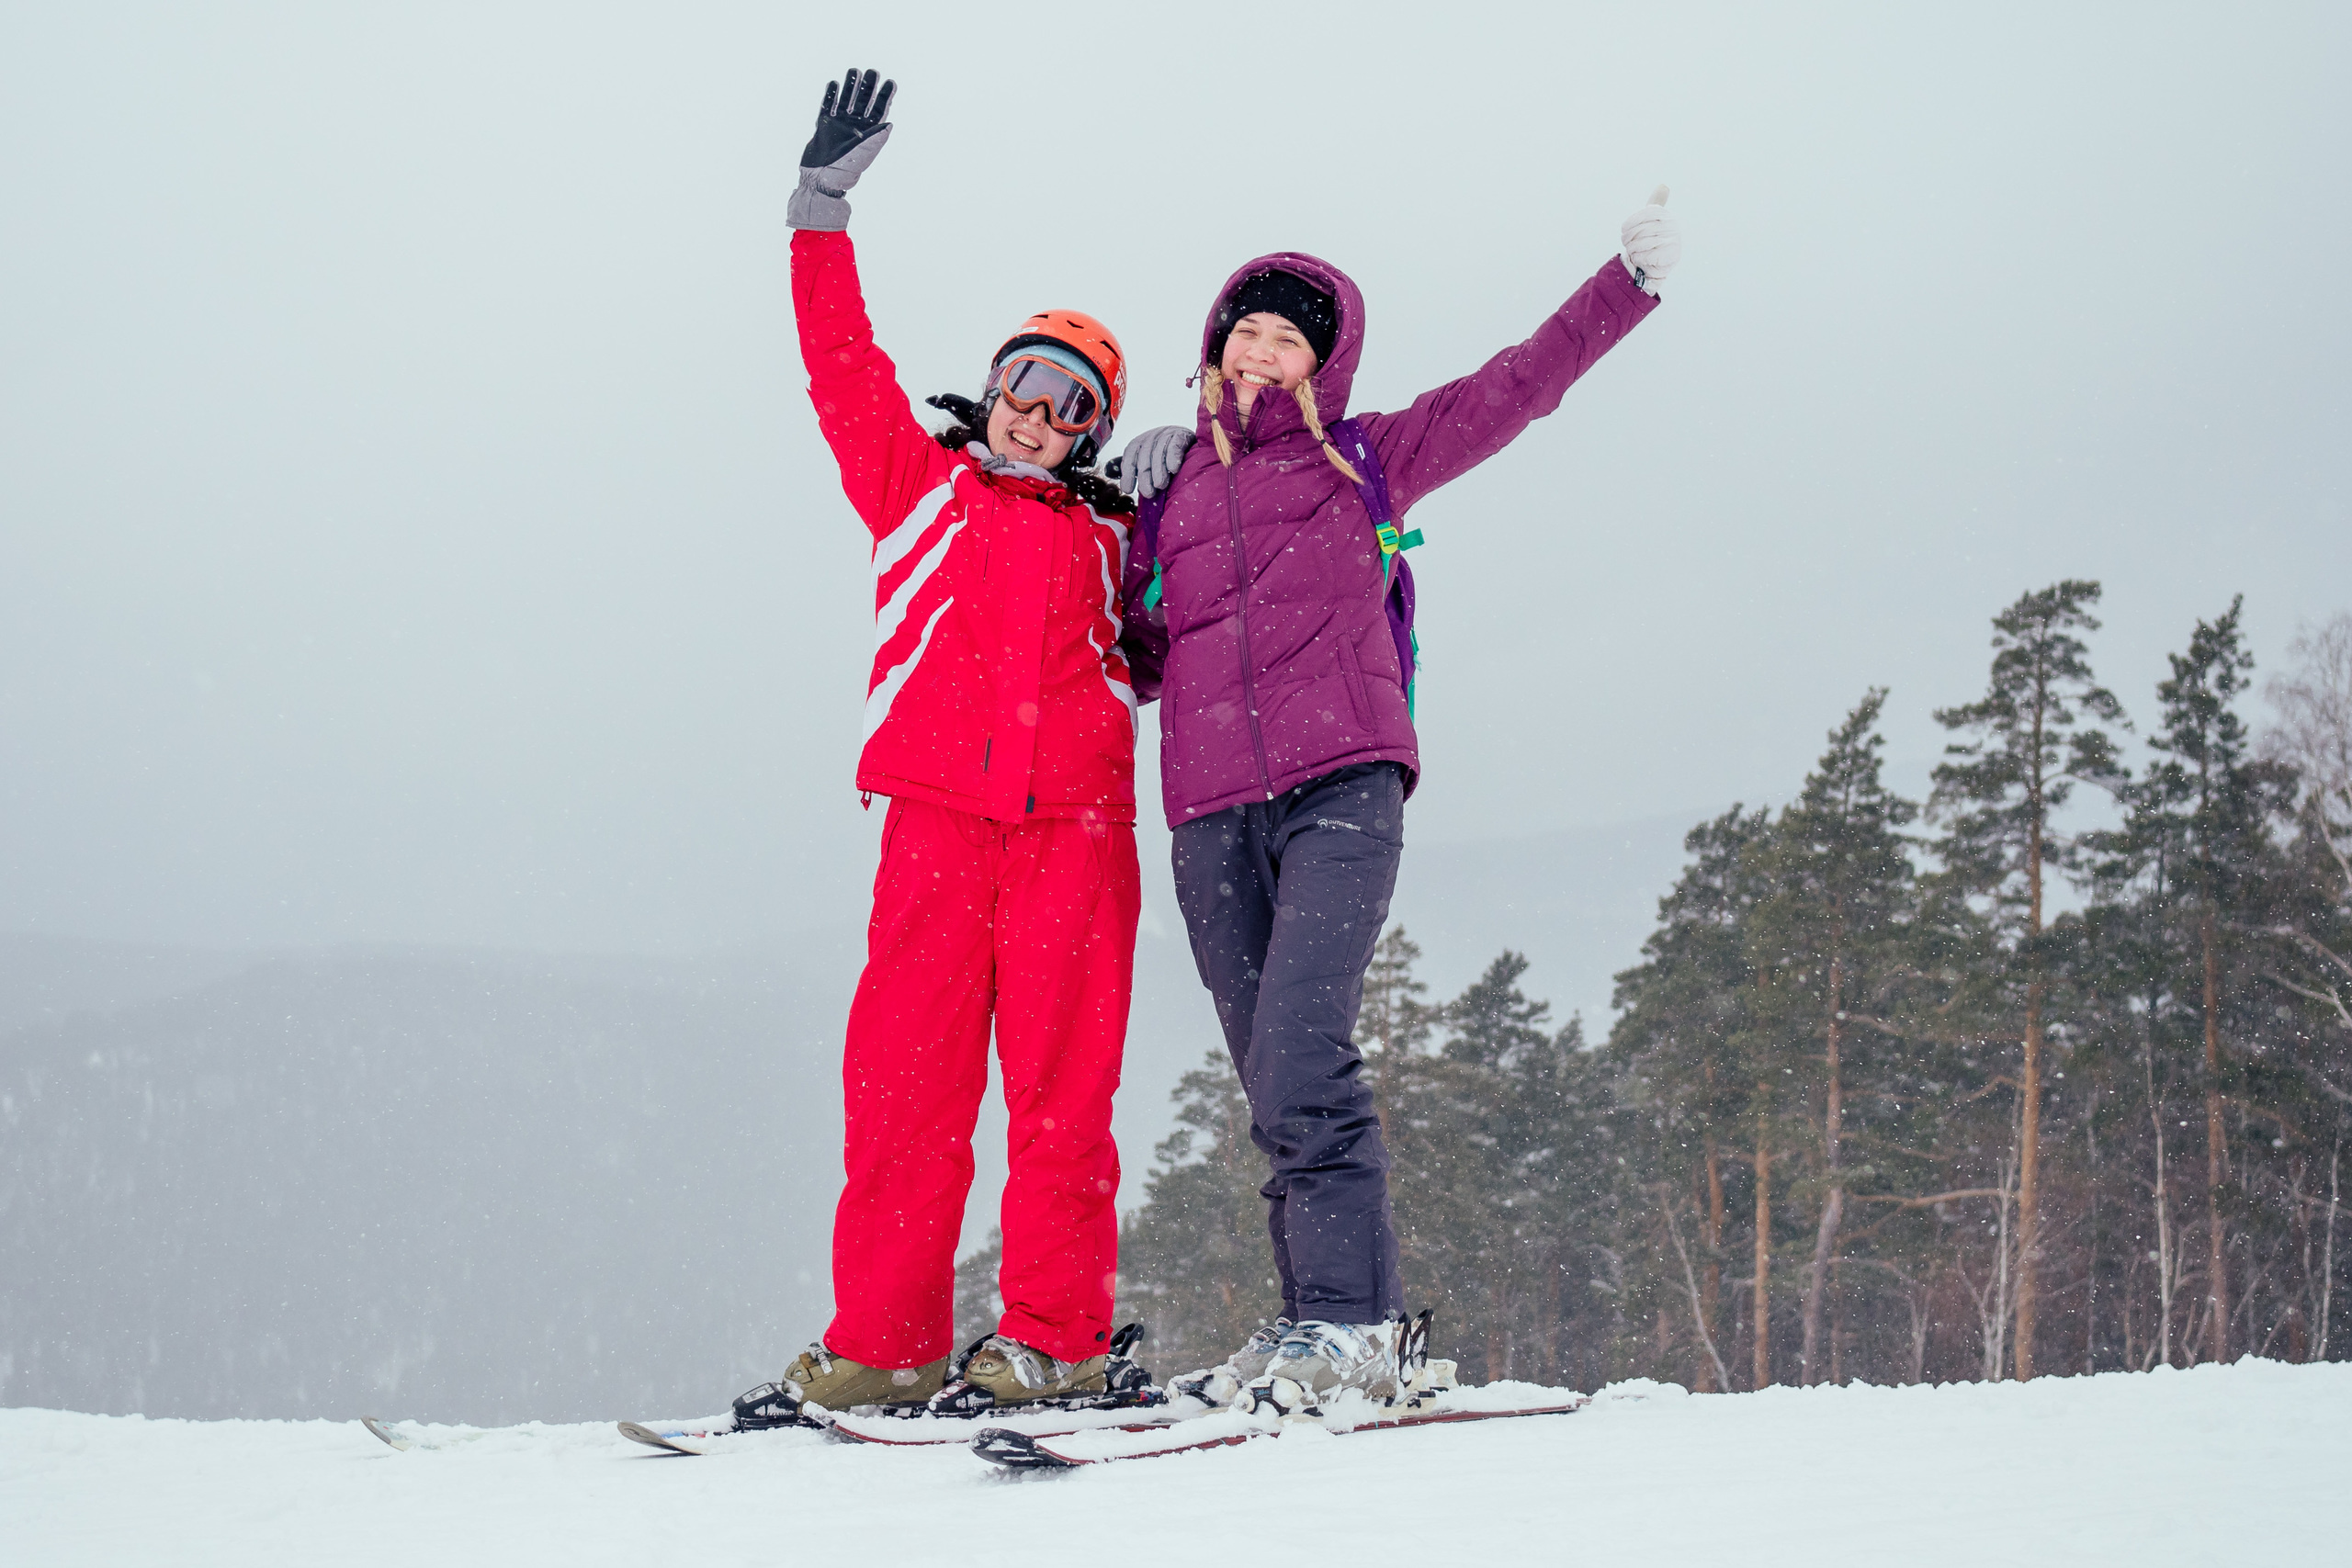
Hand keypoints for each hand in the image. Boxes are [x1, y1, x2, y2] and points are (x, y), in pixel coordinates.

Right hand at [788, 67, 895, 230]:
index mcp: (867, 134)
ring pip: (845, 101)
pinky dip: (830, 95)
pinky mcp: (823, 126)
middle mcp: (854, 128)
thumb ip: (877, 137)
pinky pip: (827, 107)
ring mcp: (838, 126)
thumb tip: (890, 123)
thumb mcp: (864, 152)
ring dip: (850, 86)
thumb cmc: (845, 168)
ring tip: (854, 71)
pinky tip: (834, 84)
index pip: (879, 111)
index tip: (891, 82)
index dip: (885, 97)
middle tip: (873, 71)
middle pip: (863, 102)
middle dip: (868, 87)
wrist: (820, 178)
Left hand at [1114, 426, 1193, 498]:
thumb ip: (1135, 470)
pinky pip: (1175, 445)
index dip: (1128, 473)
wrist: (1190, 442)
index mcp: (1140, 442)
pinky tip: (1173, 469)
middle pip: (1144, 456)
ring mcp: (1166, 434)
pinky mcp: (1181, 435)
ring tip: (1160, 485)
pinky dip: (1173, 457)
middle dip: (1145, 476)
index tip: (1128, 490)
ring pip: (1159, 452)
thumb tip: (1115, 480)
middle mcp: (1151, 436)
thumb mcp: (1148, 461)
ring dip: (1159, 470)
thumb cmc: (1166, 456)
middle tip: (1148, 493)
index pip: (1130, 455)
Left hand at [1620, 185, 1679, 293]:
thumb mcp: (1651, 219)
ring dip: (1633, 249)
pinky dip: (1639, 259)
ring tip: (1633, 251)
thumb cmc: (1650, 239)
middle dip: (1628, 239)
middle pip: (1641, 230)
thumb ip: (1655, 203)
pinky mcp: (1672, 255)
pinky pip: (1647, 256)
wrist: (1656, 264)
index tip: (1624, 230)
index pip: (1644, 214)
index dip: (1630, 223)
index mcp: (1664, 215)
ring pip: (1642, 243)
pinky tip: (1640, 259)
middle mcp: (1672, 225)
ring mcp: (1673, 240)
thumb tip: (1663, 185)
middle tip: (1627, 244)